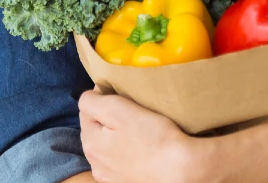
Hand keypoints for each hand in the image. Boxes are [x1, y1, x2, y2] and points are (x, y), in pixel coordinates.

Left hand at [78, 88, 205, 182]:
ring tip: (135, 129)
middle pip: (94, 129)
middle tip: (130, 110)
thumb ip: (93, 102)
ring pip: (104, 146)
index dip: (103, 96)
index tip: (122, 94)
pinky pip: (117, 161)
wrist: (181, 169)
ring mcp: (108, 176)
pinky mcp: (124, 182)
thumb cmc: (153, 136)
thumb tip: (89, 96)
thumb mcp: (119, 110)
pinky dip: (123, 151)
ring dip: (113, 135)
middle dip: (106, 117)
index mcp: (90, 142)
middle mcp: (94, 163)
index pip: (86, 108)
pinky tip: (138, 148)